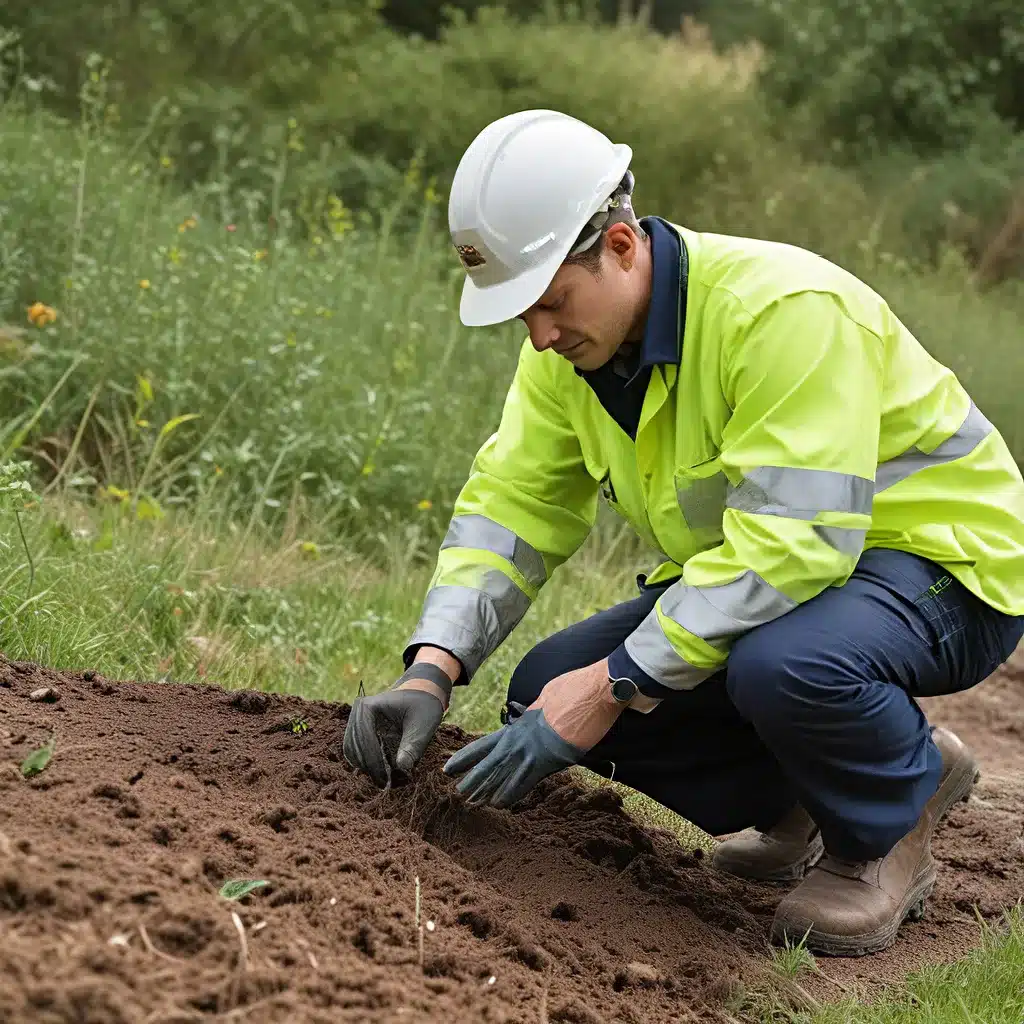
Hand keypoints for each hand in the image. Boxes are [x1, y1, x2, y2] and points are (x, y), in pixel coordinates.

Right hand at [343, 651, 457, 785]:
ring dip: (368, 767)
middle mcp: (356, 713)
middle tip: (387, 785)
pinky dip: (369, 763)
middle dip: (370, 768)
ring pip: (353, 753)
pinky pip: (357, 752)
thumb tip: (402, 768)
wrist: (423, 693)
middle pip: (354, 749)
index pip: (364, 740)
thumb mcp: (423, 726)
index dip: (374, 762)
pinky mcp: (360, 731)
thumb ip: (412, 746)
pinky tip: (385, 771)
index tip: (387, 780)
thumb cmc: (424, 706)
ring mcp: (355, 722)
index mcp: (368, 707)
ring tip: (388, 779)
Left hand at [442, 659, 623, 807]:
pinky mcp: (545, 762)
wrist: (589, 695)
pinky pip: (522, 783)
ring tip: (472, 803)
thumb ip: (533, 715)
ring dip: (486, 792)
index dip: (464, 758)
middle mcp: (516, 741)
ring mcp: (529, 752)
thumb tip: (532, 716)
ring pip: (500, 777)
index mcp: (515, 727)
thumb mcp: (544, 702)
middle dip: (472, 780)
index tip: (448, 768)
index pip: (482, 746)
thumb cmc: (571, 694)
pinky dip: (510, 795)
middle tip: (458, 793)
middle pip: (486, 765)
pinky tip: (499, 804)